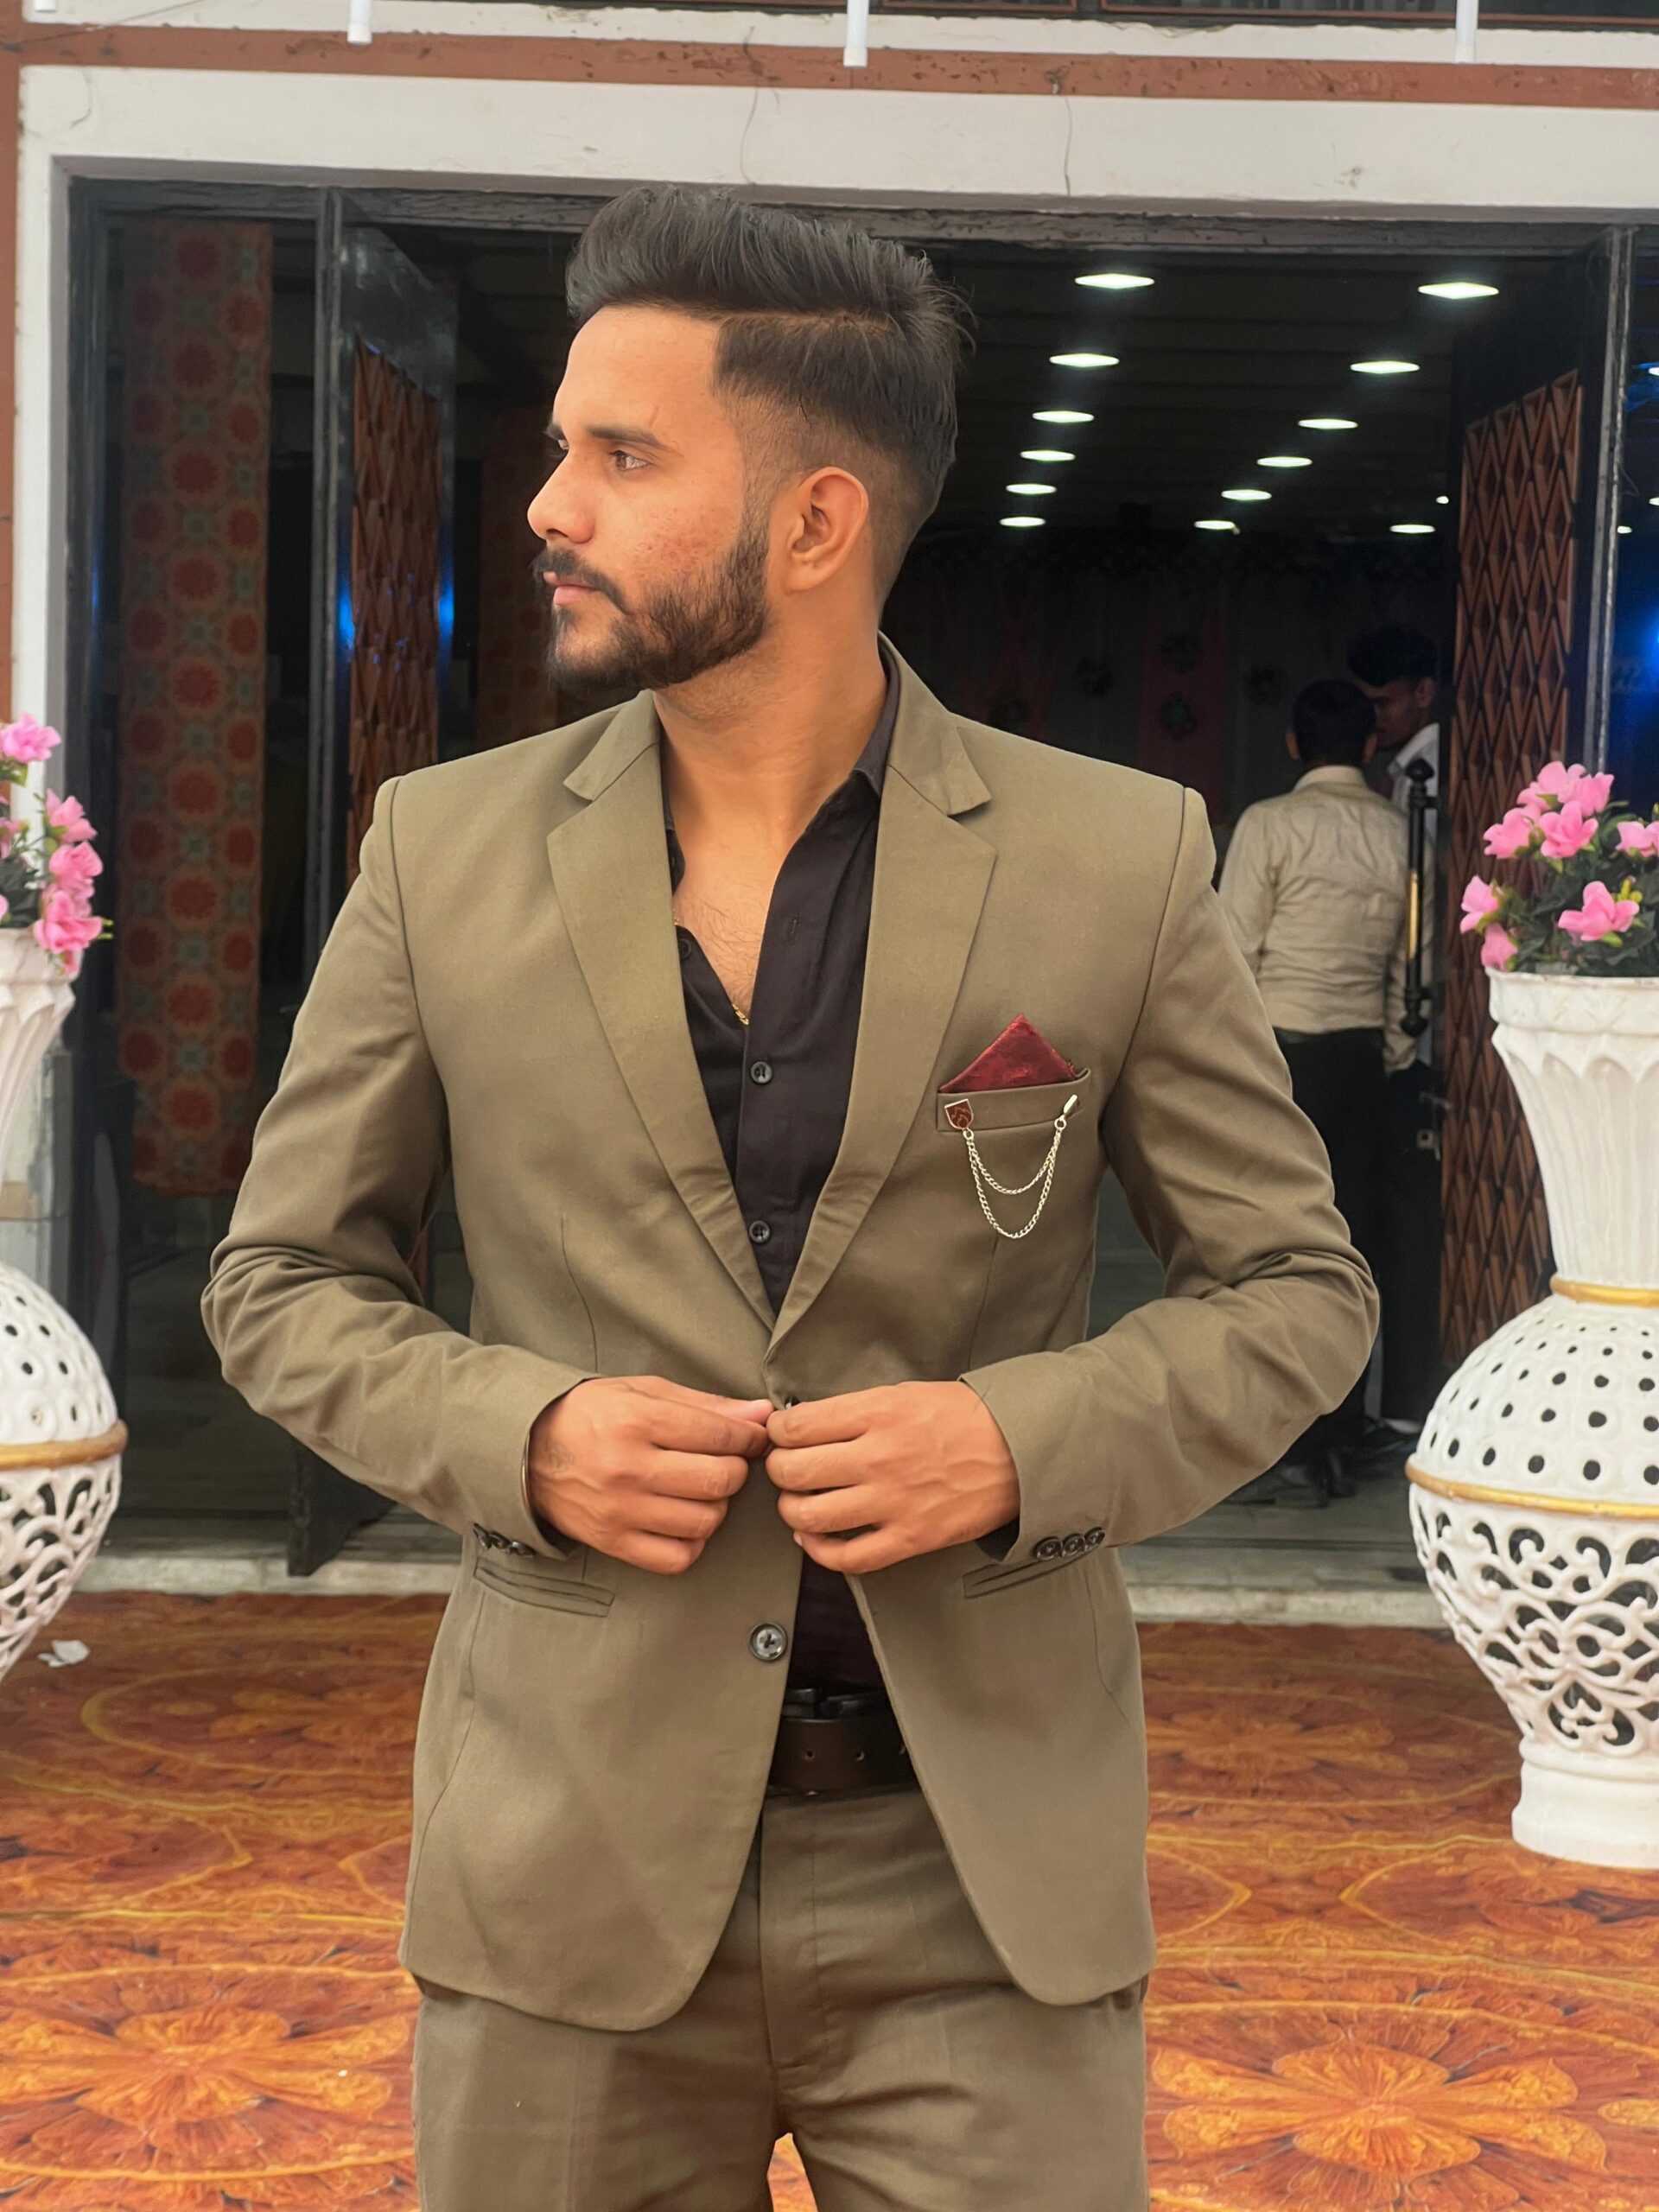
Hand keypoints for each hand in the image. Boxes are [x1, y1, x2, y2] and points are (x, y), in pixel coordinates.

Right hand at [528, 1377, 771, 1575]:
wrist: (527, 1452)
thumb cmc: (590, 1416)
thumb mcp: (643, 1392)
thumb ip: (706, 1404)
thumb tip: (761, 1414)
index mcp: (636, 1420)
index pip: (720, 1434)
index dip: (749, 1436)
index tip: (753, 1438)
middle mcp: (628, 1468)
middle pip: (720, 1480)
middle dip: (735, 1469)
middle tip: (724, 1461)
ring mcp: (620, 1510)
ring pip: (705, 1520)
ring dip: (715, 1505)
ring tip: (699, 1489)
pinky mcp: (613, 1542)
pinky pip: (678, 1557)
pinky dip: (692, 1541)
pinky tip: (683, 1519)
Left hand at [765, 1382, 1018, 1574]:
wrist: (1020, 1450)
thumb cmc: (964, 1418)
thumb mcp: (905, 1393)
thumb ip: (857, 1410)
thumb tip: (807, 1425)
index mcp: (877, 1413)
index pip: (796, 1426)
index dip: (777, 1432)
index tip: (780, 1435)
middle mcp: (879, 1458)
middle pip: (792, 1471)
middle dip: (778, 1470)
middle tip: (785, 1468)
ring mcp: (893, 1502)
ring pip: (810, 1516)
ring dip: (792, 1511)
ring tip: (798, 1503)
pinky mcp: (910, 1538)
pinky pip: (848, 1557)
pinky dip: (820, 1552)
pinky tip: (816, 1539)